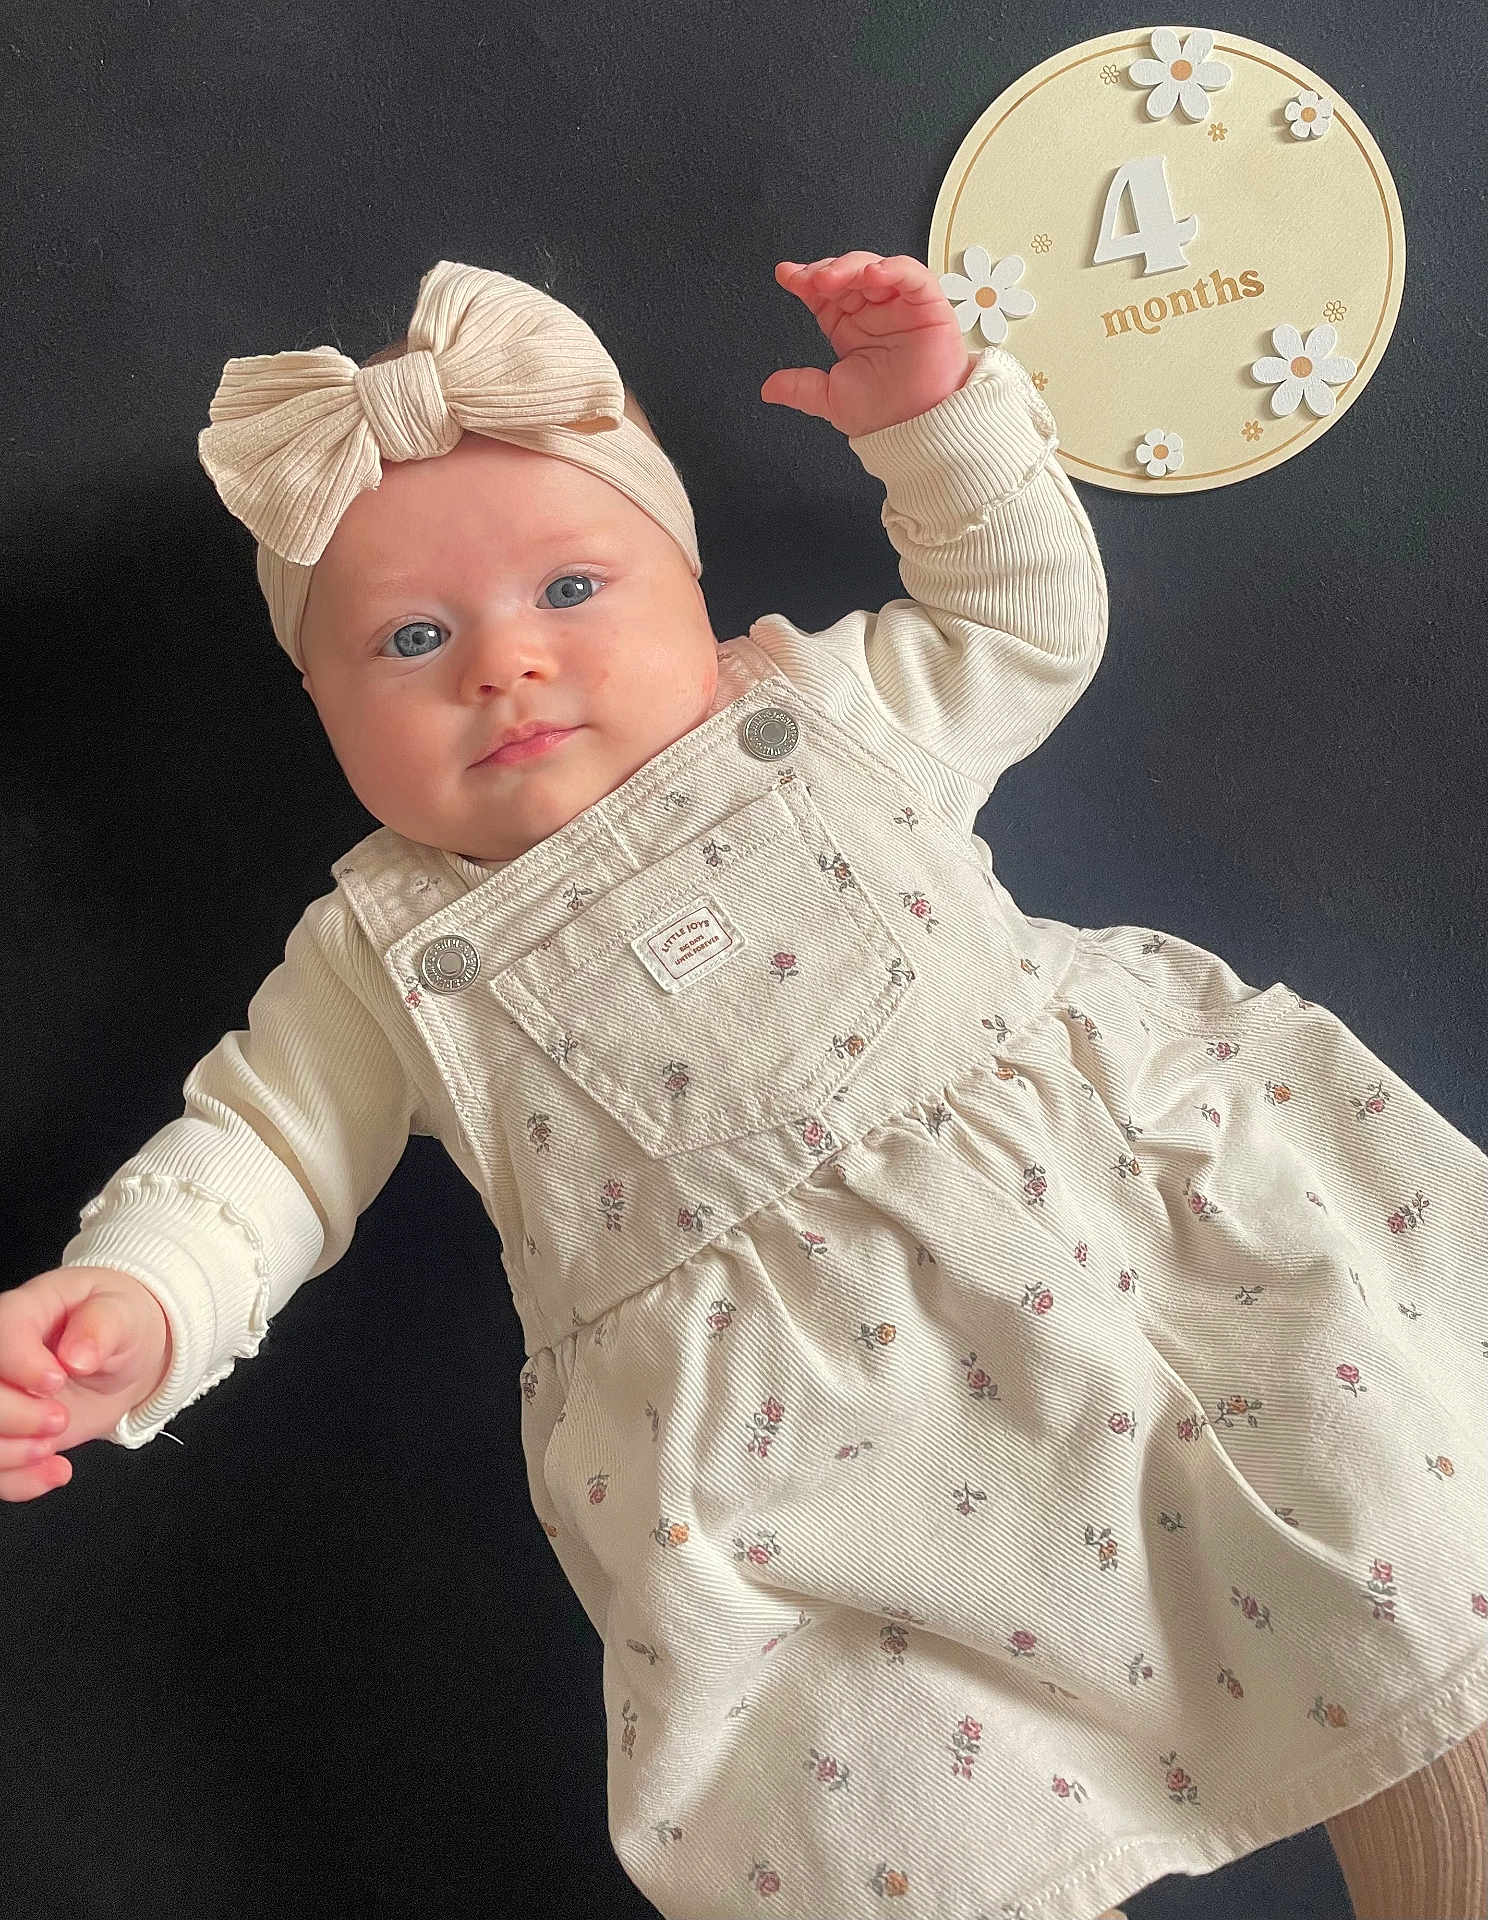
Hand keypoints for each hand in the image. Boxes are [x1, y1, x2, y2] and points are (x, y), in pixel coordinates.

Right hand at [0, 1266, 171, 1501]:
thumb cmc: (118, 1324)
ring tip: (52, 1447)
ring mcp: (1, 1396)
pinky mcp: (6, 1433)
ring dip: (11, 1454)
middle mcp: (1, 1357)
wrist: (122, 1360)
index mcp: (23, 1312)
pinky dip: (18, 1480)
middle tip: (60, 1419)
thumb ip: (101, 1327)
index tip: (57, 1379)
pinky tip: (54, 1470)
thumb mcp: (122, 1315)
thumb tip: (77, 1356)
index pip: (0, 1334)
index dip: (20, 1364)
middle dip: (14, 1417)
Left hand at [762, 251, 975, 437]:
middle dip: (824, 271)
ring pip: (873, 267)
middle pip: (846, 273)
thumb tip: (768, 388)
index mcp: (849, 327)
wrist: (919, 430)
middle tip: (810, 280)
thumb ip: (800, 388)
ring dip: (850, 266)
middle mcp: (873, 312)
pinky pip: (911, 275)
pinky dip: (893, 269)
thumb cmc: (886, 414)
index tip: (786, 276)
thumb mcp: (832, 399)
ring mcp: (899, 305)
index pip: (824, 294)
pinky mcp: (927, 304)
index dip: (804, 280)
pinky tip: (872, 274)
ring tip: (831, 279)